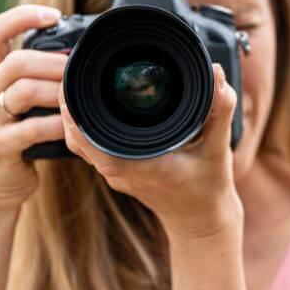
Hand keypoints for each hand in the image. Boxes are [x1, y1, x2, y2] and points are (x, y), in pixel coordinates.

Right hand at [0, 4, 67, 210]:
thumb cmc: (20, 137)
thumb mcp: (24, 102)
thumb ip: (41, 77)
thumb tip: (82, 53)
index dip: (21, 16)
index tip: (53, 15)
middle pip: (16, 61)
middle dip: (53, 61)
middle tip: (79, 68)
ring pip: (23, 91)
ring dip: (58, 91)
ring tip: (77, 97)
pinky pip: (31, 129)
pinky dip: (57, 125)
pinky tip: (72, 127)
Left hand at [58, 62, 242, 237]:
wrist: (202, 218)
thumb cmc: (209, 185)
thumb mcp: (218, 146)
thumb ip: (219, 109)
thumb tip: (217, 73)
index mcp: (137, 165)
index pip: (89, 141)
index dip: (74, 114)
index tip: (71, 84)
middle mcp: (119, 170)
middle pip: (76, 137)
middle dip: (69, 104)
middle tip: (72, 71)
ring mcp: (115, 173)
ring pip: (79, 142)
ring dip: (74, 115)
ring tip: (76, 82)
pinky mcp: (117, 171)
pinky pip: (90, 146)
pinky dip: (84, 126)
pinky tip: (89, 104)